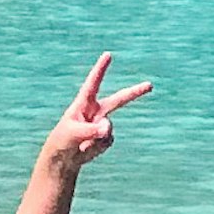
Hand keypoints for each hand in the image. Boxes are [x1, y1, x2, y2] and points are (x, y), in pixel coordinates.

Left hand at [38, 53, 150, 174]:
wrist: (63, 159)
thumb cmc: (62, 140)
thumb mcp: (74, 134)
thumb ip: (91, 131)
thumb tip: (108, 129)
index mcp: (83, 103)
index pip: (93, 83)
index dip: (101, 68)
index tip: (108, 54)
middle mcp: (95, 111)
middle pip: (119, 99)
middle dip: (135, 92)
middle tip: (150, 85)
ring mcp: (102, 123)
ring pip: (108, 128)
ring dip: (96, 138)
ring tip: (82, 145)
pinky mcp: (106, 137)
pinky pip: (108, 140)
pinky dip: (98, 147)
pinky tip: (87, 150)